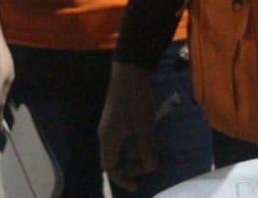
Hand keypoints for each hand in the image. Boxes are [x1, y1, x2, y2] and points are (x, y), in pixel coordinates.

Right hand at [99, 63, 157, 191]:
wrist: (129, 71)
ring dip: (134, 154)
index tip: (136, 186)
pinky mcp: (117, 117)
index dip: (122, 179)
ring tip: (151, 151)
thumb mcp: (144, 126)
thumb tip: (151, 166)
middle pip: (113, 159)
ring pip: (119, 148)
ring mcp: (110, 125)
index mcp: (108, 138)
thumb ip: (147, 149)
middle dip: (131, 166)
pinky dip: (134, 143)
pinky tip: (148, 137)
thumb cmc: (135, 100)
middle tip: (148, 164)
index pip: (110, 167)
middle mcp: (106, 134)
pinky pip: (123, 138)